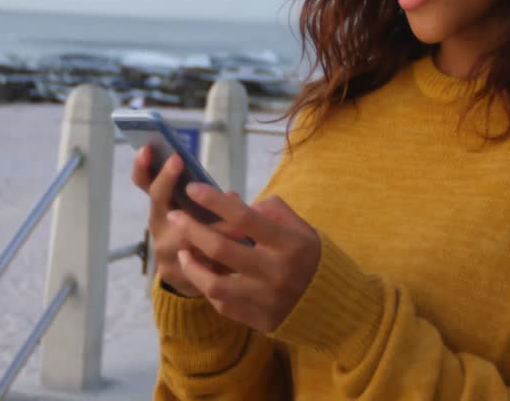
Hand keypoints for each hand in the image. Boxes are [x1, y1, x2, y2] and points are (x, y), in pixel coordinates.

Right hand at [131, 149, 245, 297]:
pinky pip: (198, 263)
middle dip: (167, 180)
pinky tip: (237, 255)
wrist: (199, 279)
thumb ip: (212, 200)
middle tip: (178, 160)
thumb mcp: (203, 211)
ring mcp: (164, 252)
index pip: (145, 183)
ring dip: (211, 226)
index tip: (148, 148)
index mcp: (162, 207)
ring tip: (235, 222)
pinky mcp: (176, 276)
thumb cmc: (205, 232)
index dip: (144, 166)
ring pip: (184, 234)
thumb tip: (230, 197)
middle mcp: (158, 227)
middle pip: (158, 201)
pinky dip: (218, 257)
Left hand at [168, 185, 320, 332]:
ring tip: (183, 251)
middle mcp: (276, 272)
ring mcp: (266, 300)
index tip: (192, 188)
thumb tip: (232, 201)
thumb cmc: (313, 260)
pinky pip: (223, 305)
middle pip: (222, 248)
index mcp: (289, 244)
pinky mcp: (259, 321)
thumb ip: (272, 212)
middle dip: (192, 228)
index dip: (214, 201)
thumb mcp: (302, 229)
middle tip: (175, 216)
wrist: (334, 307)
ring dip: (192, 265)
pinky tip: (203, 274)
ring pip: (214, 283)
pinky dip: (209, 288)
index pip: (244, 217)